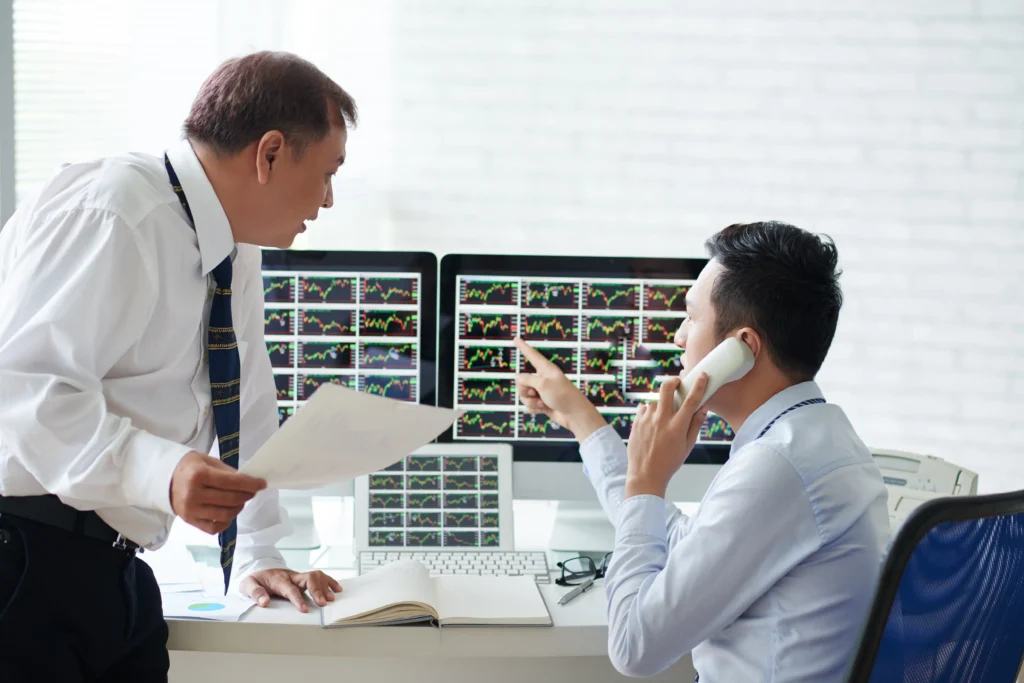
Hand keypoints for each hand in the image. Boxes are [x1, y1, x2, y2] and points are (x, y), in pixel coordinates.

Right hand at [169, 451, 266, 534]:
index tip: (262, 484)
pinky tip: (229, 513)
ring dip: (239, 508)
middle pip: (230, 499)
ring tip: (241, 501)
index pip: (232, 482)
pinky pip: (213, 528)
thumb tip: (248, 481)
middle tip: (252, 491)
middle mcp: (194, 494)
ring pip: (225, 515)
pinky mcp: (190, 521)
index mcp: (199, 475)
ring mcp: (191, 510)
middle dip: (247, 495)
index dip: (250, 484)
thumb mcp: (207, 461)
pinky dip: (226, 522)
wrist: (164, 479)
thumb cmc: (189, 467)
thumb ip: (227, 471)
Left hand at [240, 568, 342, 612]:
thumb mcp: (247, 585)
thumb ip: (255, 592)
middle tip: (323, 603)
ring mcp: (298, 576)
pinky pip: (319, 576)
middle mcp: (291, 576)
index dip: (298, 599)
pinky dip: (329, 581)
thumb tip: (264, 601)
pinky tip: (337, 589)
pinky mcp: (303, 578)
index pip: (290, 589)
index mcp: (278, 580)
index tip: (305, 610)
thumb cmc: (255, 580)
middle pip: (308, 578)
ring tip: (331, 599)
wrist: (259, 569)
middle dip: (317, 590)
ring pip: (316, 576)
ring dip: (325, 586)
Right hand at [514, 338, 605, 440]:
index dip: (523, 347)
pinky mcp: (541, 402)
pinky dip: (534, 408)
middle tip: (536, 393)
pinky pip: (528, 405)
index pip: (531, 355)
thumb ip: (527, 379)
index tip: (515, 338)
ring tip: (543, 403)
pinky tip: (543, 409)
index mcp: (545, 369)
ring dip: (531, 401)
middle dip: (525, 390)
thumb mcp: (542, 384)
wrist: (574, 414)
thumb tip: (516, 378)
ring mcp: (541, 391)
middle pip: (522, 381)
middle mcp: (542, 378)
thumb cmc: (562, 395)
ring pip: (523, 394)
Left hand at [625, 373, 709, 498]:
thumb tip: (703, 407)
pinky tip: (653, 422)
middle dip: (673, 381)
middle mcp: (661, 420)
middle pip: (666, 388)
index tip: (702, 375)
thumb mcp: (687, 446)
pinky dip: (650, 411)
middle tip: (677, 383)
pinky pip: (645, 408)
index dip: (699, 385)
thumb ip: (695, 425)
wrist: (645, 475)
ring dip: (662, 403)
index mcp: (677, 427)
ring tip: (664, 417)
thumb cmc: (670, 462)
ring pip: (655, 400)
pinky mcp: (636, 422)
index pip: (691, 400)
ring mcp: (646, 420)